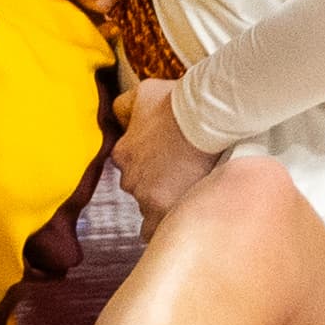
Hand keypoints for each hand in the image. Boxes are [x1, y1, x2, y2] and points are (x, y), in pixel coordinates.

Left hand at [110, 77, 218, 228]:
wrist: (205, 117)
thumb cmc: (177, 102)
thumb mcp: (142, 93)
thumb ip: (124, 106)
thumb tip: (119, 117)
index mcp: (123, 154)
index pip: (129, 168)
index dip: (150, 166)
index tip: (167, 163)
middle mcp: (129, 179)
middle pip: (141, 191)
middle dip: (158, 187)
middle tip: (182, 177)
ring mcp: (146, 198)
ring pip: (150, 213)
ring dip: (166, 206)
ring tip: (189, 195)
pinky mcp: (165, 211)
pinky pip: (158, 231)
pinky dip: (169, 226)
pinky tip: (185, 217)